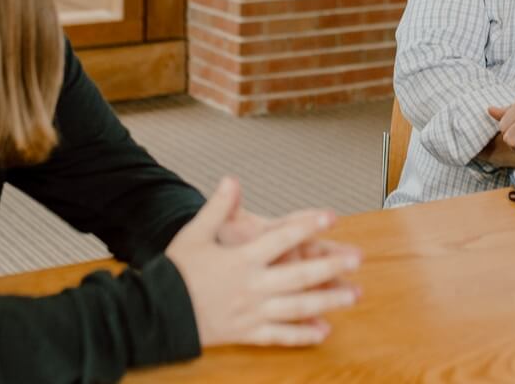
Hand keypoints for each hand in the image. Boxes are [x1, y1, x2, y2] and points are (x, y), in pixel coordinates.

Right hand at [166, 177, 362, 347]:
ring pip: (297, 307)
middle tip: (357, 259)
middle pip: (298, 276)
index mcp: (240, 259)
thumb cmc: (176, 271)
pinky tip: (324, 331)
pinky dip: (303, 335)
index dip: (308, 226)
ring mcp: (252, 312)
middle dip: (330, 267)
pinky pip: (280, 336)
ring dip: (328, 301)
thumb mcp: (194, 234)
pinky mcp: (247, 333)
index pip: (281, 239)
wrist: (157, 312)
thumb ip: (217, 207)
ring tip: (353, 296)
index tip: (331, 217)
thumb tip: (231, 180)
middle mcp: (251, 286)